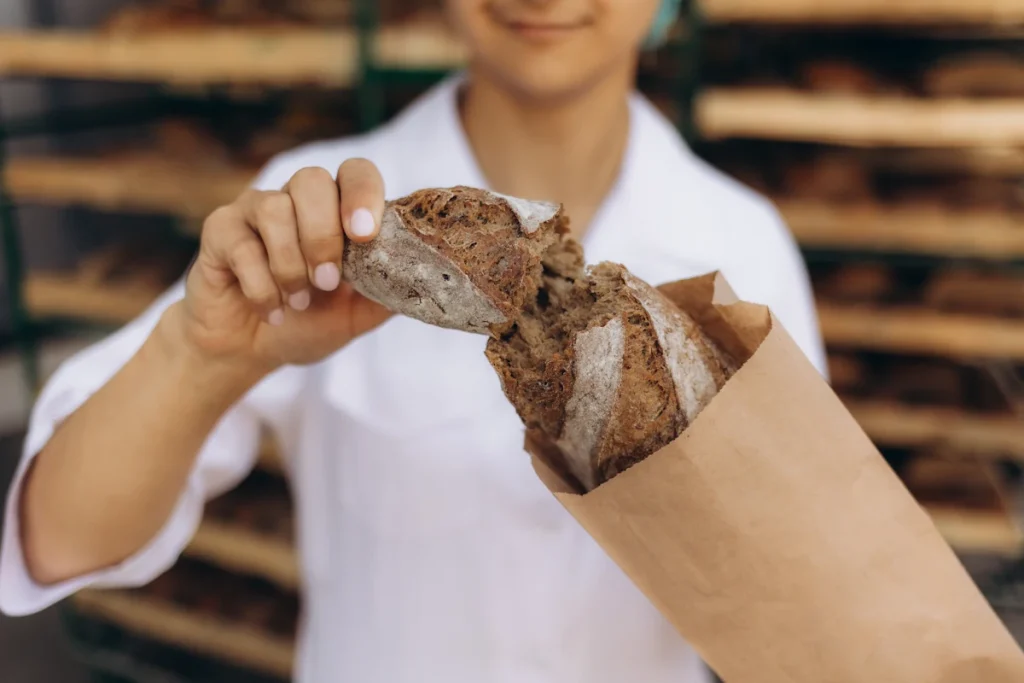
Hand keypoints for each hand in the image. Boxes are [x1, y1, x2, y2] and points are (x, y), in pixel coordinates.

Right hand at [164, 159, 392, 375]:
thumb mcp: (359, 314)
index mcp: (336, 210)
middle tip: (328, 282)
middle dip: (323, 236)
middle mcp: (296, 199)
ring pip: (274, 209)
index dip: (363, 195)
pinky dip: (261, 285)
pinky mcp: (220, 230)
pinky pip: (240, 244)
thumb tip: (428, 279)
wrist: (252, 349)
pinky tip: (271, 311)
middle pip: (311, 180)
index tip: (365, 236)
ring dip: (290, 264)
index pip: (356, 173)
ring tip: (297, 301)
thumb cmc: (308, 322)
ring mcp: (255, 210)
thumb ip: (389, 292)